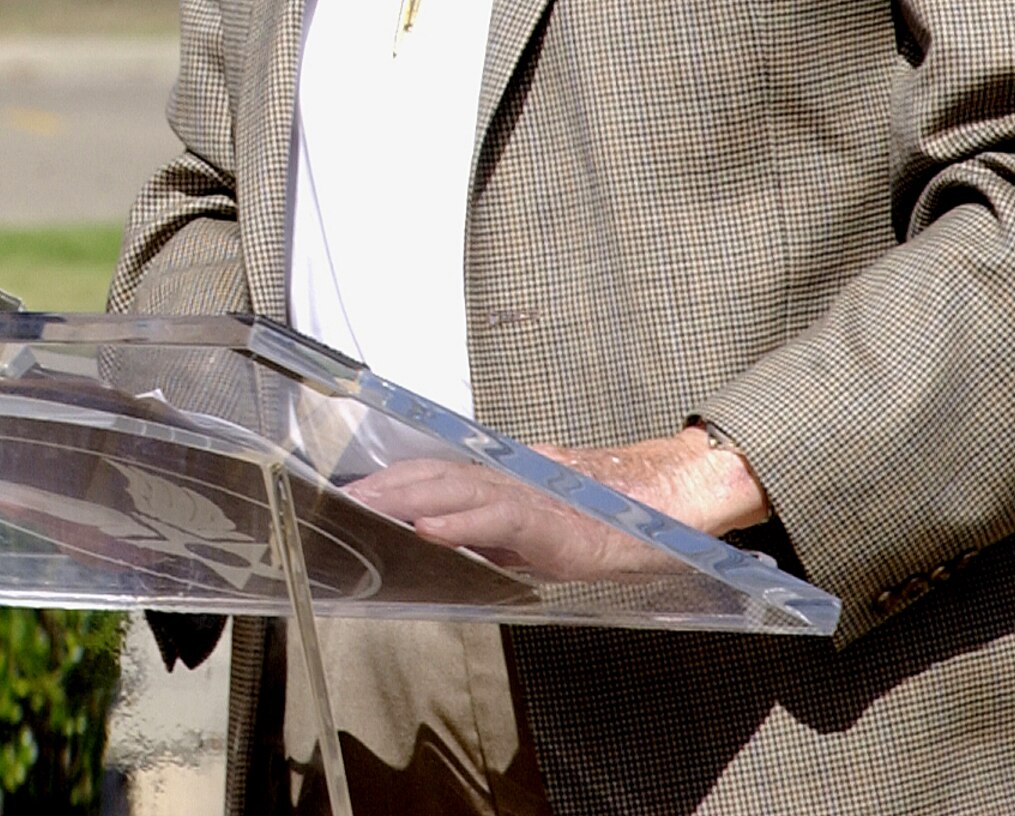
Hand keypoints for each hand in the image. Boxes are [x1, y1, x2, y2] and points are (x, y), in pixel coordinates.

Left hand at [347, 428, 767, 581]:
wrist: (673, 504)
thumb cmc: (613, 520)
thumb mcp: (542, 532)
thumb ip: (499, 533)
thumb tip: (451, 541)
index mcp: (511, 480)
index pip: (443, 474)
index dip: (398, 479)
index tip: (355, 489)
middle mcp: (515, 477)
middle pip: (440, 473)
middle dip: (388, 484)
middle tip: (341, 494)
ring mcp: (533, 494)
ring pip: (460, 487)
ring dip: (409, 497)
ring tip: (367, 505)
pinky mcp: (553, 521)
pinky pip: (498, 519)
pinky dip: (460, 525)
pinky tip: (427, 531)